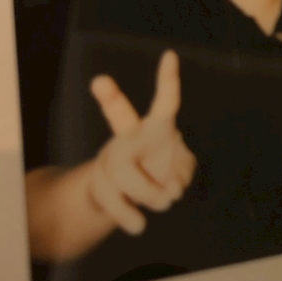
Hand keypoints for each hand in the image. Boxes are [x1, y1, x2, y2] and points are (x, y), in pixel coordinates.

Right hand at [88, 50, 196, 235]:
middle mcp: (128, 137)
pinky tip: (139, 225)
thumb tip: (170, 189)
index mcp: (153, 127)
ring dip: (155, 195)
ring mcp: (111, 159)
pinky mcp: (101, 185)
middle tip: (99, 80)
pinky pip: (117, 202)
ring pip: (130, 175)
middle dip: (110, 98)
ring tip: (167, 200)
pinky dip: (131, 216)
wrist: (123, 196)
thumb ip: (182, 171)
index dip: (168, 80)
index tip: (170, 55)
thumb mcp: (181, 167)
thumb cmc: (159, 170)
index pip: (165, 102)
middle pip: (121, 119)